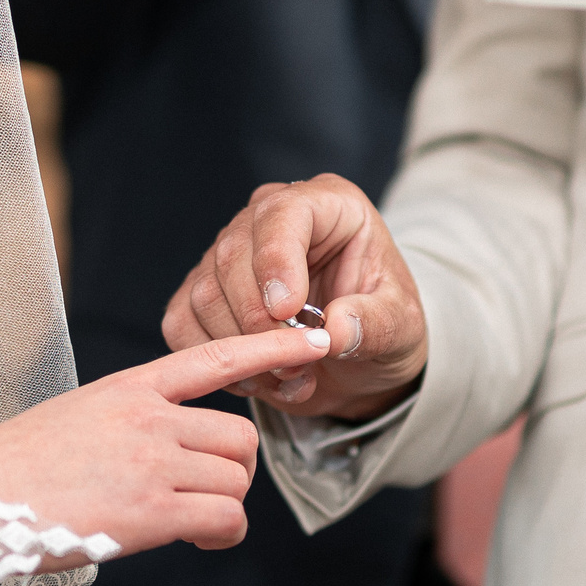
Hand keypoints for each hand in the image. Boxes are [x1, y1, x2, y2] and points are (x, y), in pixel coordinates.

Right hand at [0, 327, 331, 554]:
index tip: (315, 339)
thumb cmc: (14, 469)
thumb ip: (131, 422)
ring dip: (224, 505)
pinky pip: (225, 519)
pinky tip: (196, 542)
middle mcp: (147, 418)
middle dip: (234, 469)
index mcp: (129, 388)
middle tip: (203, 494)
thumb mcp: (77, 420)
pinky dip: (223, 537)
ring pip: (235, 479)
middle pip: (239, 436)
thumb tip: (170, 450)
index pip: (216, 358)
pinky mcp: (150, 511)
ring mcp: (150, 462)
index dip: (273, 349)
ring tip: (190, 521)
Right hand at [163, 175, 426, 420]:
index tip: (288, 310)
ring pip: (204, 294)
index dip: (277, 260)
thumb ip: (376, 323)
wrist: (359, 360)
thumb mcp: (403, 326)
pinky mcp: (204, 294)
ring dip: (241, 350)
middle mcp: (269, 220)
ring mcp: (229, 255)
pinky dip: (214, 361)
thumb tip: (337, 328)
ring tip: (289, 379)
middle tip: (297, 368)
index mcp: (326, 206)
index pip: (283, 213)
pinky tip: (257, 380)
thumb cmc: (384, 326)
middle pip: (232, 255)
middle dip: (260, 323)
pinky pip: (182, 323)